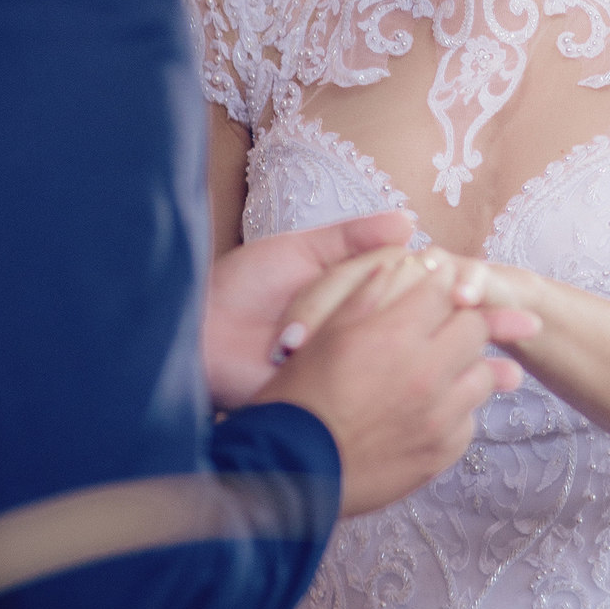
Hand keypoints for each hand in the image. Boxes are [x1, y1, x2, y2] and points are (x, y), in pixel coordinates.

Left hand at [202, 211, 416, 407]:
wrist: (201, 337)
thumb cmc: (243, 287)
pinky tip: (289, 354)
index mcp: (363, 280)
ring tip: (282, 339)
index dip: (379, 265)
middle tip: (292, 314)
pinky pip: (361, 370)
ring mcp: (359, 353)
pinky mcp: (344, 387)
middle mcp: (368, 316)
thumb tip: (408, 221)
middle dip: (337, 294)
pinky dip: (325, 358)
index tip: (336, 269)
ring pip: (381, 329)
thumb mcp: (297, 249)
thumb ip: (351, 235)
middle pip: (396, 294)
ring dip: (324, 323)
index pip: (403, 264)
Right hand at [253, 263, 538, 515]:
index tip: (439, 284)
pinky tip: (430, 408)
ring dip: (465, 365)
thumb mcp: (323, 334)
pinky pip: (468, 421)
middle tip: (444, 324)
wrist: (288, 472)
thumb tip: (395, 264)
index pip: (445, 290)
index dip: (442, 282)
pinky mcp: (440, 454)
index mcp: (395, 336)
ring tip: (439, 367)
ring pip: (482, 376)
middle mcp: (426, 375)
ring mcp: (438, 419)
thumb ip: (365, 293)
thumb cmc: (297, 398)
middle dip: (462, 319)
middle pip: (475, 329)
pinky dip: (456, 410)